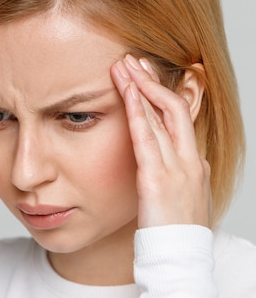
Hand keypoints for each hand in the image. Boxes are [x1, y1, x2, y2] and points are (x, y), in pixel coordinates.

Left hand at [110, 54, 210, 228]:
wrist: (180, 258)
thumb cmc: (174, 231)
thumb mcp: (177, 197)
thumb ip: (166, 175)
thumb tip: (154, 162)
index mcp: (193, 164)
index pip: (180, 118)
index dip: (163, 93)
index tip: (146, 75)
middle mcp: (189, 160)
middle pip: (174, 108)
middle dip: (153, 81)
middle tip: (133, 59)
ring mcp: (177, 168)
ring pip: (162, 115)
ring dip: (141, 86)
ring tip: (124, 65)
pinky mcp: (158, 179)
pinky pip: (147, 137)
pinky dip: (136, 110)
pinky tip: (126, 91)